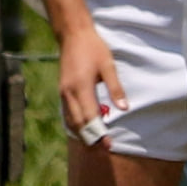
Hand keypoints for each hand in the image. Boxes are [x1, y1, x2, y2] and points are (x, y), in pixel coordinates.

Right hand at [57, 25, 124, 139]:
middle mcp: (69, 93)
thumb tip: (124, 108)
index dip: (100, 133)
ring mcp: (63, 92)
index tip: (109, 145)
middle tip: (103, 150)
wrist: (72, 35)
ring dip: (82, 134)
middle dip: (91, 139)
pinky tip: (84, 130)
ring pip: (71, 120)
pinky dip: (76, 125)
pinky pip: (68, 113)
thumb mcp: (108, 65)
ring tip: (94, 145)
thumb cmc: (93, 48)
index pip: (90, 117)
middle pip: (79, 124)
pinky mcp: (62, 91)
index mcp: (81, 87)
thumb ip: (115, 88)